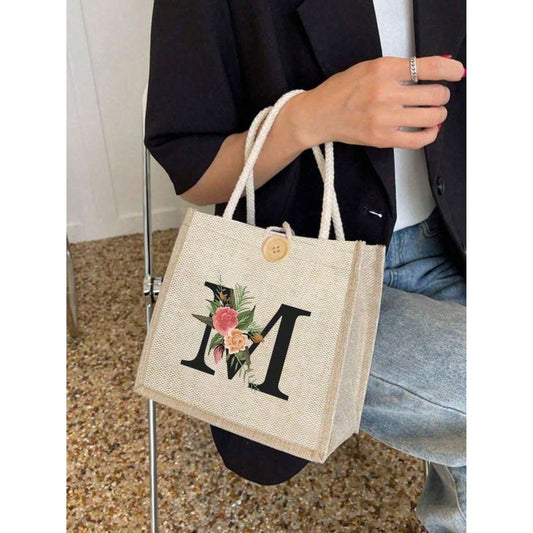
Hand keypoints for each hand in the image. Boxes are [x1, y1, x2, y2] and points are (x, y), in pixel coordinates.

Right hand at [297, 56, 464, 149]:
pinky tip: (428, 130)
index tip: (457, 72)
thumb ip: (401, 68)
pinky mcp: (382, 138)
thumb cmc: (341, 91)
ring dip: (438, 114)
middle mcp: (384, 93)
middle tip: (437, 96)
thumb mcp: (369, 68)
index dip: (450, 69)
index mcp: (382, 70)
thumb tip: (436, 66)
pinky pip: (418, 139)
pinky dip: (430, 134)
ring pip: (432, 117)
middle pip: (435, 94)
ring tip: (432, 113)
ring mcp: (384, 118)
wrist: (319, 115)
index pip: (428, 67)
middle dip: (442, 95)